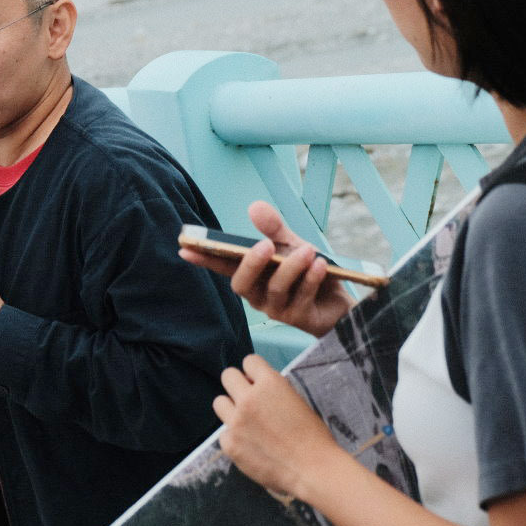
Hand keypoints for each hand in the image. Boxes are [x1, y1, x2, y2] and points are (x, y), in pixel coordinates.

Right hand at [179, 201, 353, 336]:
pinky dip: (311, 279)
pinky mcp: (298, 319)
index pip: (222, 267)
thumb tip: (254, 206)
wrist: (340, 298)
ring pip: (276, 289)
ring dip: (292, 268)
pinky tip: (320, 266)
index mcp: (251, 275)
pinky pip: (300, 297)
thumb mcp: (291, 244)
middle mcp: (258, 295)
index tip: (185, 248)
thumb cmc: (309, 271)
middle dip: (252, 263)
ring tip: (309, 250)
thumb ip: (273, 228)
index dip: (204, 259)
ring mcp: (276, 309)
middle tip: (266, 244)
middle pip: (242, 284)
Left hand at [213, 354, 341, 500]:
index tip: (258, 384)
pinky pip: (223, 432)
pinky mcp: (229, 443)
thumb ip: (273, 390)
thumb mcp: (296, 401)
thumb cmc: (313, 436)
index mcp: (270, 383)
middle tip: (248, 401)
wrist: (313, 469)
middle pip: (228, 376)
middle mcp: (249, 398)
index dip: (254, 373)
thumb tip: (256, 386)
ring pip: (219, 402)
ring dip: (231, 409)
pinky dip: (234, 438)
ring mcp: (236, 421)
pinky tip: (250, 446)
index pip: (249, 361)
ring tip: (246, 424)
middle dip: (238, 385)